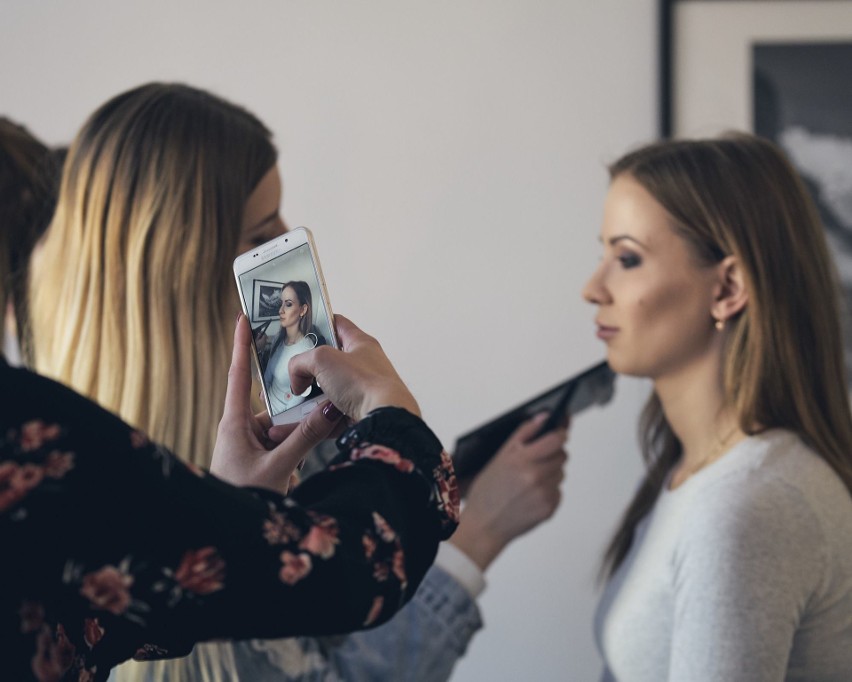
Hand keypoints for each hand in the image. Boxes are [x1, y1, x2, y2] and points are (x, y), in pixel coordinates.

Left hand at [210, 314, 343, 492]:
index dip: (242, 345)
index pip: (239, 374)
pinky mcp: (260, 460)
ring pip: (284, 429)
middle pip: (276, 407)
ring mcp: (251, 446)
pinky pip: (285, 446)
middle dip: (297, 414)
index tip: (244, 317)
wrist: (226, 530)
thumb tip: (329, 407)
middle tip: (314, 415)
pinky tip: (301, 467)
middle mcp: (242, 430)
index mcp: (235, 423)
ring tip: (306, 454)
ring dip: (299, 440)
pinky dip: (297, 453)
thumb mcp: (279, 466)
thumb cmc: (241, 497)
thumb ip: (306, 437)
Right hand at [288, 315, 419, 420]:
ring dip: (312, 397)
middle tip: (297, 375)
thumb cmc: (365, 383)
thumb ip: (301, 362)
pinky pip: (333, 413)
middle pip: (329, 362)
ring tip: (299, 401)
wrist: (383, 418)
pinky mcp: (360, 411)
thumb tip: (297, 379)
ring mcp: (362, 389)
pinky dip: (320, 416)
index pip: (338, 324)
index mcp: (361, 343)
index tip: (305, 328)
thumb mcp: (323, 359)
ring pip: (328, 390)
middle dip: (310, 370)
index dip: (320, 323)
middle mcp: (364, 365)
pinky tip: (310, 418)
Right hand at [449, 413, 567, 570]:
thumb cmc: (488, 491)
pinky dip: (549, 491)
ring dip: (550, 473)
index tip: (559, 432)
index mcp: (522, 460)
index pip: (556, 439)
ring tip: (528, 481)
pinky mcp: (549, 509)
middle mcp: (535, 476)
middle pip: (562, 455)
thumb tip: (545, 417)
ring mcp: (544, 494)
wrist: (484, 525)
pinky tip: (530, 495)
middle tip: (535, 461)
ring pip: (561, 473)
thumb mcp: (500, 456)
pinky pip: (558, 491)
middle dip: (552, 454)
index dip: (560, 433)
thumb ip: (524, 433)